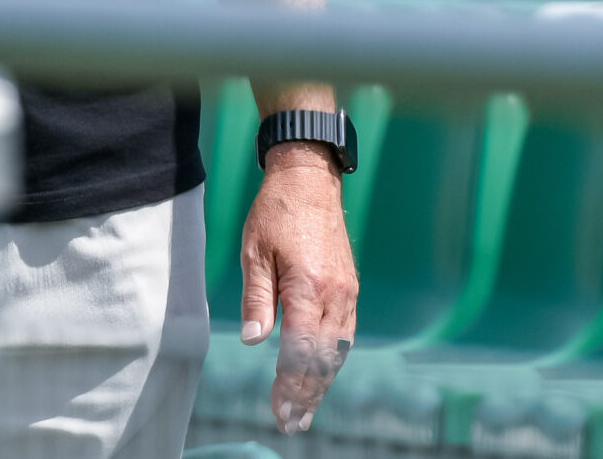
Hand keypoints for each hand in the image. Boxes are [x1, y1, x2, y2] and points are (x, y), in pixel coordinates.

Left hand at [239, 147, 358, 433]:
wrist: (309, 180)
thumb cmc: (276, 212)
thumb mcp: (253, 251)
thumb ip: (256, 299)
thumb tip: (252, 341)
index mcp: (309, 287)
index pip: (301, 350)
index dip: (290, 385)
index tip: (279, 410)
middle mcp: (336, 295)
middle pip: (324, 359)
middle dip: (308, 394)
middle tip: (292, 423)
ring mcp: (347, 292)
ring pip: (338, 350)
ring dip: (323, 382)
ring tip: (306, 409)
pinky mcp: (350, 288)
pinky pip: (344, 333)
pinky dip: (332, 359)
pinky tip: (320, 374)